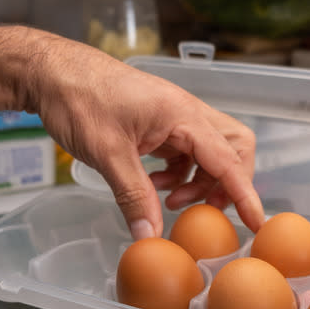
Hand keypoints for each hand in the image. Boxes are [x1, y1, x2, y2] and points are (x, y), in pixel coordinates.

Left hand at [23, 32, 263, 238]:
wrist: (51, 73)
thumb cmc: (79, 99)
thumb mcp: (107, 154)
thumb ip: (134, 197)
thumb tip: (150, 235)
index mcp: (183, 115)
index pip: (227, 160)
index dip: (245, 194)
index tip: (257, 221)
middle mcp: (187, 113)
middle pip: (234, 149)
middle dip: (228, 183)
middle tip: (206, 208)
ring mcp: (175, 117)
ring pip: (210, 153)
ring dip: (199, 181)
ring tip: (169, 201)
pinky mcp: (160, 124)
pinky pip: (186, 153)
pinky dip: (179, 174)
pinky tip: (153, 185)